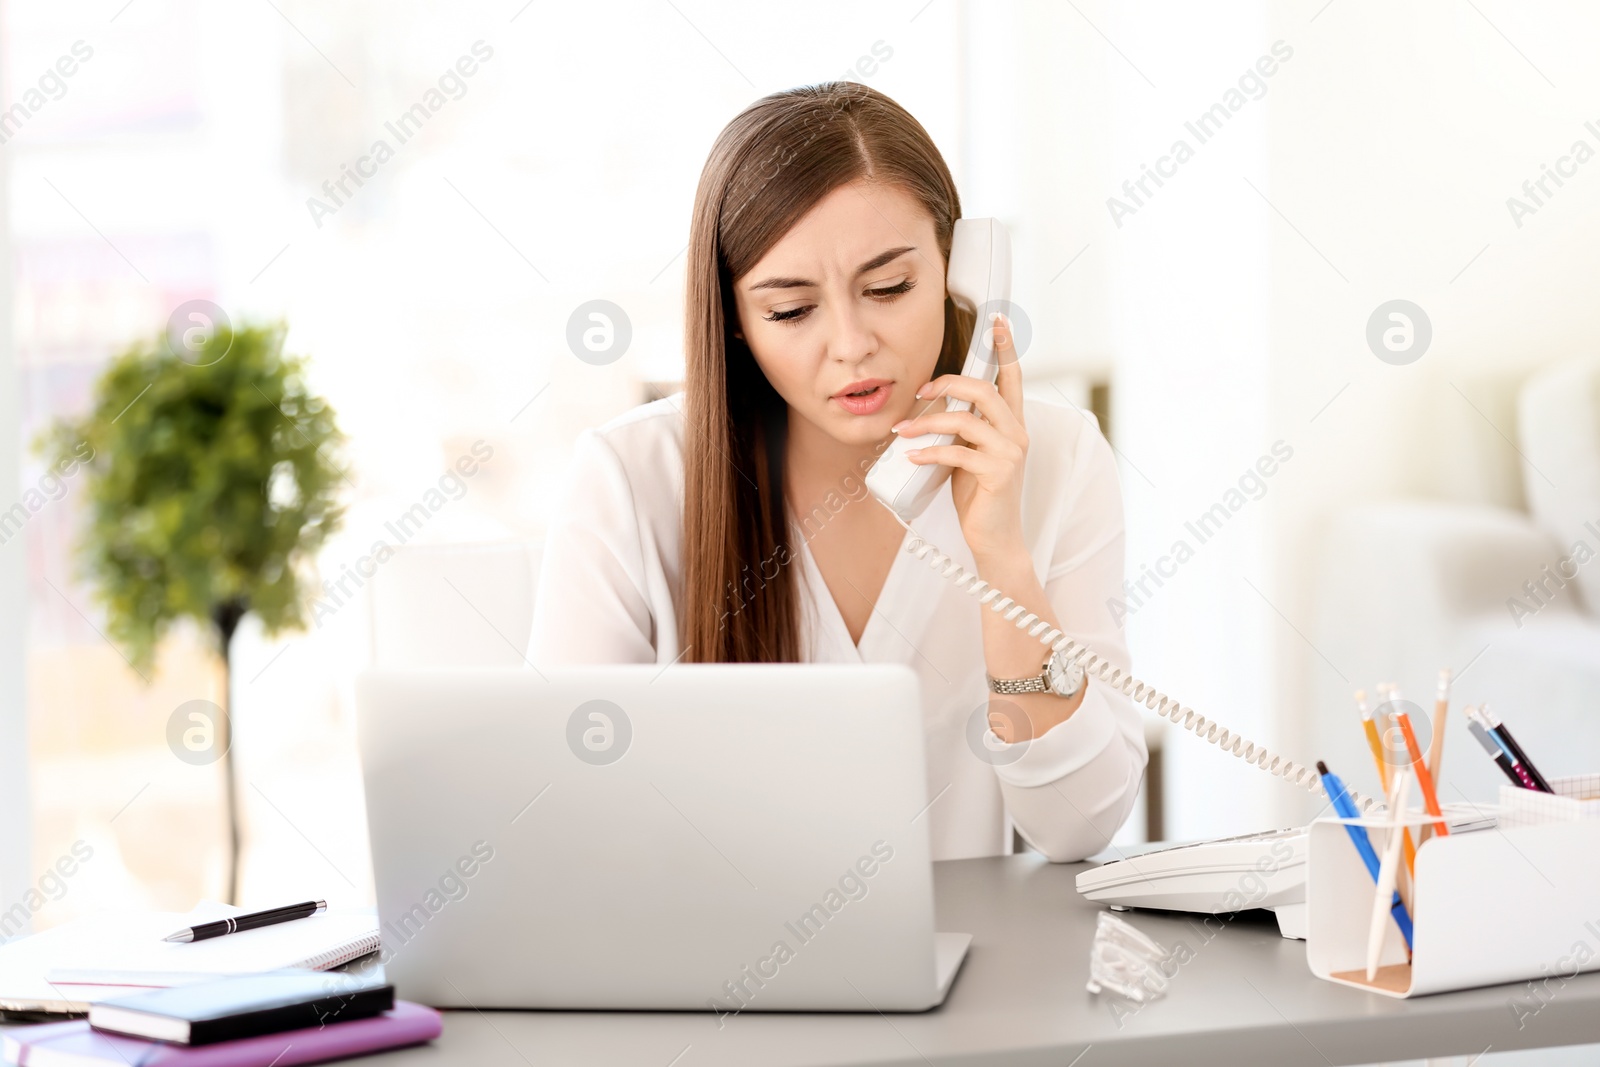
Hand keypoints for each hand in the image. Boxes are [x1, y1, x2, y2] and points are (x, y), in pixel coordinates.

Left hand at [890, 313, 1027, 567]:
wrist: (995, 538)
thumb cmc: (980, 495)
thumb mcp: (970, 454)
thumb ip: (962, 429)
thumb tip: (928, 409)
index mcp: (1012, 424)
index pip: (1012, 377)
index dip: (1005, 348)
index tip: (997, 321)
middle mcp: (1017, 433)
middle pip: (984, 390)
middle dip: (948, 383)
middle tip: (921, 389)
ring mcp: (1010, 453)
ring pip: (966, 420)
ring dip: (928, 421)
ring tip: (902, 430)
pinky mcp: (999, 473)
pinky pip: (957, 452)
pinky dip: (929, 452)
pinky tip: (912, 455)